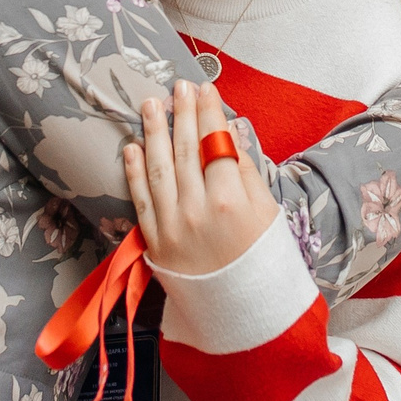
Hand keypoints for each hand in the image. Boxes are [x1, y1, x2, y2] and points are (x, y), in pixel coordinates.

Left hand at [122, 82, 276, 276]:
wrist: (245, 315)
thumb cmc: (264, 262)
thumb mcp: (269, 214)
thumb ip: (248, 172)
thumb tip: (231, 134)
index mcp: (230, 200)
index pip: (215, 142)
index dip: (209, 113)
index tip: (205, 88)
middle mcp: (196, 209)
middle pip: (186, 150)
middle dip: (181, 113)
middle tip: (177, 86)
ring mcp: (172, 226)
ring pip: (158, 168)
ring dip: (153, 133)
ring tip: (149, 105)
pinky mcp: (155, 243)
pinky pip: (140, 200)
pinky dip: (134, 172)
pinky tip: (132, 148)